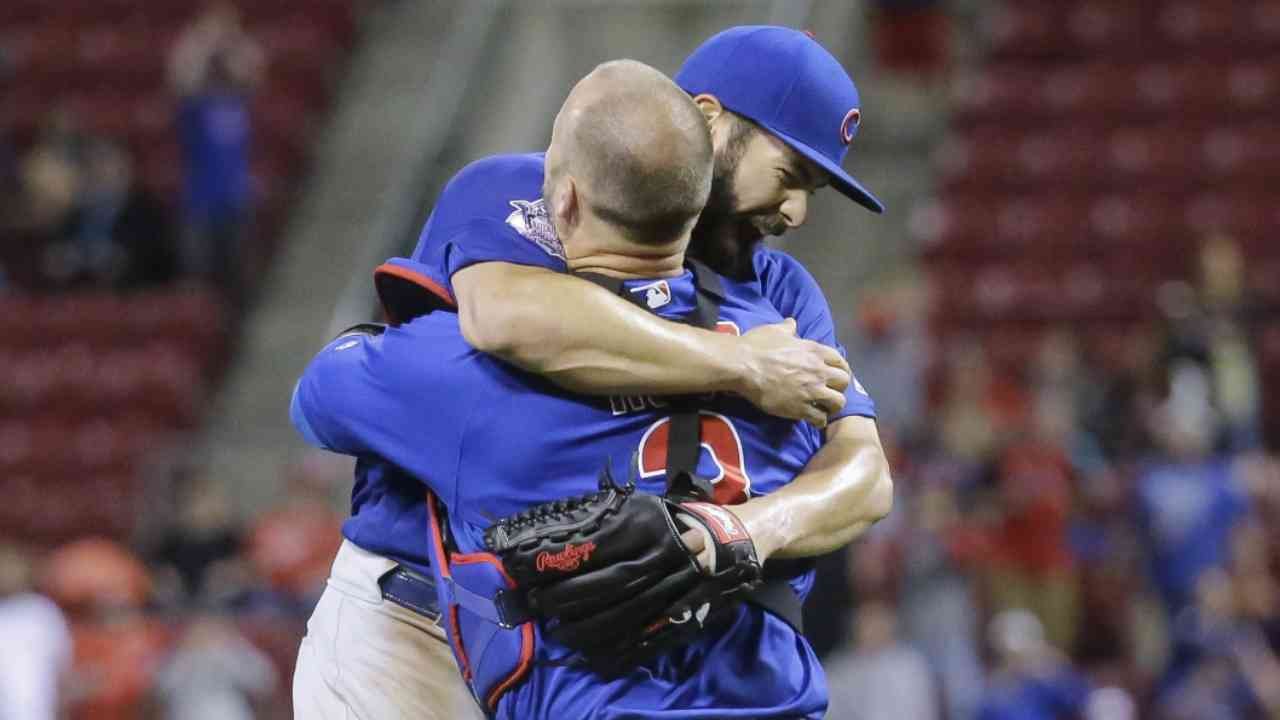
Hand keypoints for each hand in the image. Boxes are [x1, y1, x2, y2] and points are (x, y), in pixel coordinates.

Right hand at [736, 319, 850, 427]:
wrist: (744, 366)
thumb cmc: (758, 346)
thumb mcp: (775, 330)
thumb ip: (788, 328)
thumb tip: (792, 323)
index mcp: (815, 351)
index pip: (840, 361)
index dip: (840, 369)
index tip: (835, 374)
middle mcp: (818, 371)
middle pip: (844, 382)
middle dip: (839, 387)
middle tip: (830, 390)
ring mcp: (812, 391)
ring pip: (838, 402)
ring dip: (832, 405)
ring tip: (824, 407)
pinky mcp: (800, 408)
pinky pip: (820, 418)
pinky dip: (819, 420)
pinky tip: (813, 419)